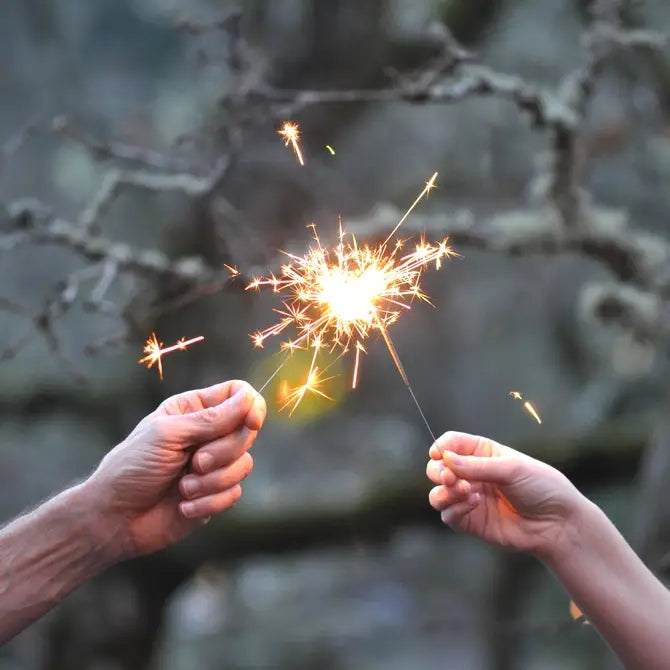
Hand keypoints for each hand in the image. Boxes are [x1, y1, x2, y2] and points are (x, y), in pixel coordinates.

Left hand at [87, 380, 265, 558]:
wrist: (114, 519)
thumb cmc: (132, 467)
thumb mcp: (168, 434)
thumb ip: (211, 419)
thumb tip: (249, 400)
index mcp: (194, 409)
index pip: (237, 394)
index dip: (251, 405)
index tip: (251, 422)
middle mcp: (208, 434)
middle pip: (247, 431)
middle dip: (224, 451)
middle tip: (195, 462)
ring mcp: (213, 465)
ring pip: (244, 464)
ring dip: (213, 480)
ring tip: (183, 488)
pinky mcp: (215, 494)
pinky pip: (234, 493)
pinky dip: (209, 502)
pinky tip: (183, 507)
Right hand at [426, 431, 585, 558]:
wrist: (559, 524)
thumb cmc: (542, 488)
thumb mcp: (512, 469)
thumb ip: (477, 466)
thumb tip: (446, 459)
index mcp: (482, 453)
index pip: (451, 443)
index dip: (441, 447)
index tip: (438, 454)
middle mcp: (472, 474)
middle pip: (437, 467)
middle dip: (437, 471)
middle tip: (449, 477)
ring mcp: (470, 498)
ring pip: (437, 494)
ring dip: (443, 492)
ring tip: (463, 490)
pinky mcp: (471, 522)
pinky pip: (448, 515)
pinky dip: (454, 509)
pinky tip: (474, 504)